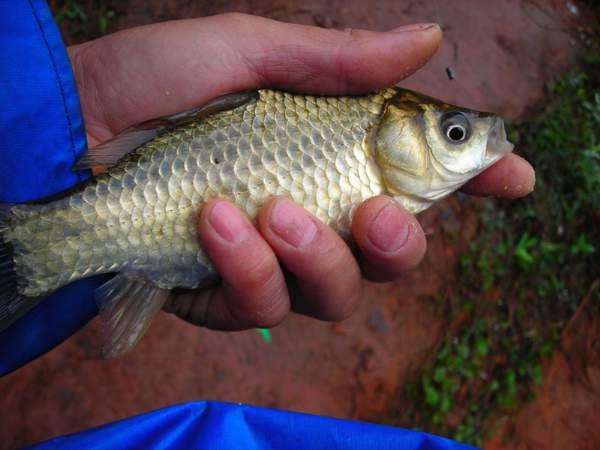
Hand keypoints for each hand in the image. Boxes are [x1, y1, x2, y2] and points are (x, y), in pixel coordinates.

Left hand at [69, 13, 534, 329]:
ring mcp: (271, 257)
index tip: (513, 175)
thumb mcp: (248, 55)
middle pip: (392, 253)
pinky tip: (216, 224)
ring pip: (335, 291)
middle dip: (399, 245)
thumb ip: (337, 61)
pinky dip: (247, 268)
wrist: (69, 136)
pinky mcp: (225, 292)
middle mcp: (314, 209)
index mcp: (330, 151)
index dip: (473, 177)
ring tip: (266, 209)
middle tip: (375, 214)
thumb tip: (429, 38)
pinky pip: (264, 304)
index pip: (420, 172)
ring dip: (314, 254)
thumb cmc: (154, 85)